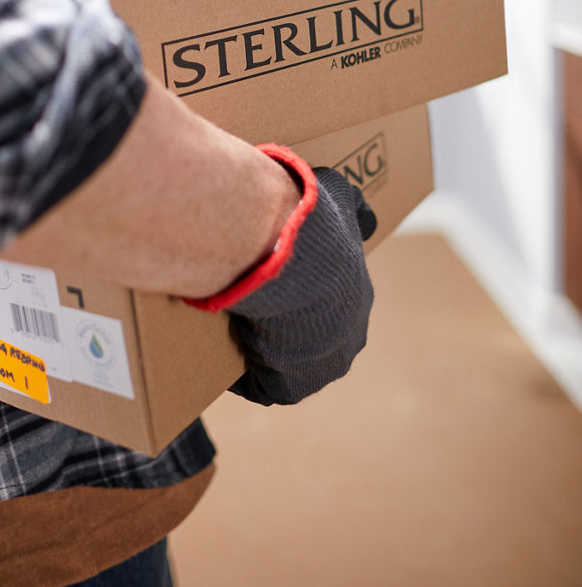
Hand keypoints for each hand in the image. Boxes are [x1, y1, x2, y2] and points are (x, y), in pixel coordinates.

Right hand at [227, 160, 374, 406]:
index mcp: (358, 298)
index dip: (300, 293)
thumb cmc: (312, 226)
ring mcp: (321, 369)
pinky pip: (260, 384)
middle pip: (311, 338)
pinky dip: (240, 371)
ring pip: (287, 363)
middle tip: (252, 298)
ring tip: (233, 321)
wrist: (288, 260)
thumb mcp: (339, 199)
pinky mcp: (289, 387)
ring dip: (263, 348)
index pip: (330, 304)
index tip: (275, 279)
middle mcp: (348, 341)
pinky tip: (221, 343)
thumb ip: (350, 204)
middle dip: (284, 324)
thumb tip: (365, 211)